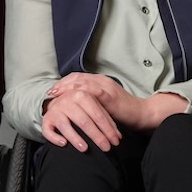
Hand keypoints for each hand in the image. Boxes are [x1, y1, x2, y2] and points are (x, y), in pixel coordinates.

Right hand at [41, 84, 121, 152]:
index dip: (108, 129)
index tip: (115, 141)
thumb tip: (117, 135)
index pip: (98, 114)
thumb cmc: (81, 106)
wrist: (59, 100)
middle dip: (97, 136)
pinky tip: (63, 144)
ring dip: (75, 138)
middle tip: (106, 148)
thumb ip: (105, 118)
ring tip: (85, 148)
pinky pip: (48, 130)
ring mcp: (56, 109)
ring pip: (66, 126)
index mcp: (82, 94)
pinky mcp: (47, 119)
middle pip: (84, 121)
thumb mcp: (94, 107)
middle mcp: (68, 100)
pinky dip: (55, 137)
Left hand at [48, 72, 186, 131]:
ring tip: (56, 94)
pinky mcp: (110, 95)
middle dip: (62, 84)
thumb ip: (92, 101)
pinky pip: (92, 91)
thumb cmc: (122, 112)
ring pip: (82, 82)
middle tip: (50, 91)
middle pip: (77, 77)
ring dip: (67, 87)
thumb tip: (74, 106)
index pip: (78, 77)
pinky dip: (79, 94)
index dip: (64, 82)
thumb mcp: (104, 104)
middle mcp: (102, 81)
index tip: (52, 89)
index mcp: (100, 81)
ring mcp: (106, 86)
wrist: (140, 114)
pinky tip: (71, 98)